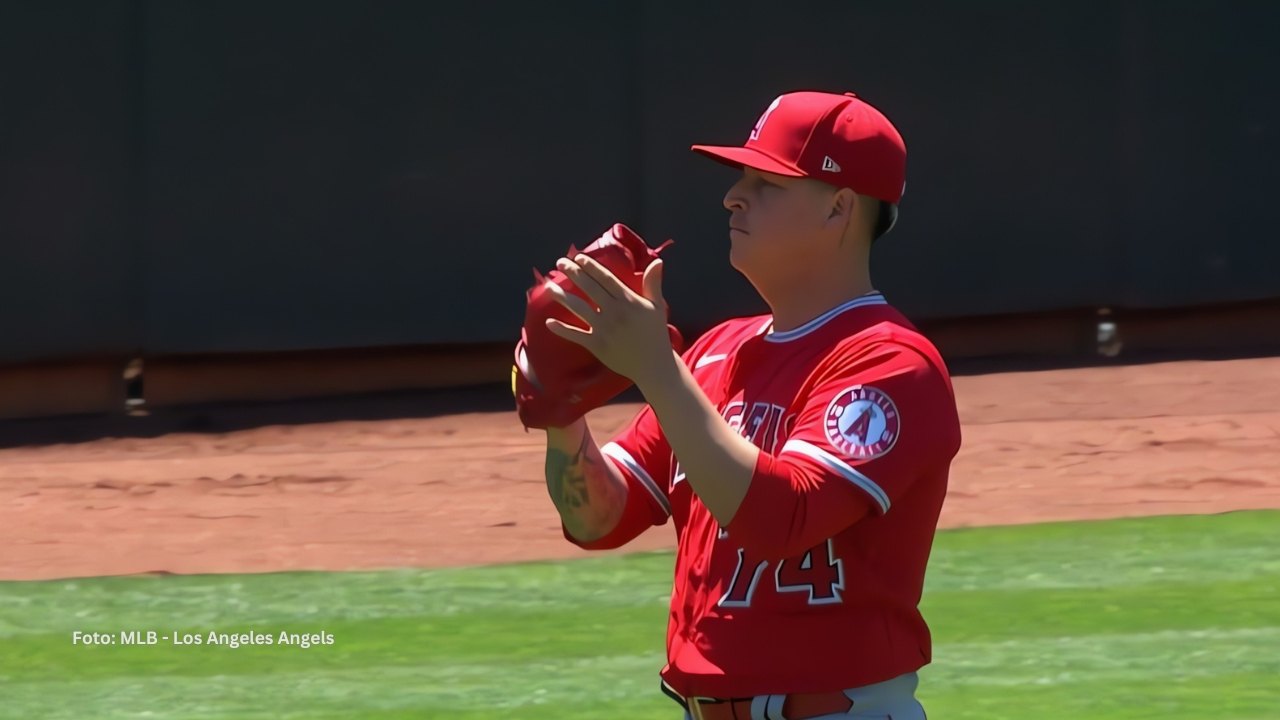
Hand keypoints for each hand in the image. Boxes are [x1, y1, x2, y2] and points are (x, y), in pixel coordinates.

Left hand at [544, 253, 674, 387]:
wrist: (653, 365)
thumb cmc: (655, 334)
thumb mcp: (656, 307)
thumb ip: (653, 283)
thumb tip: (657, 261)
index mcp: (628, 300)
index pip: (605, 278)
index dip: (591, 267)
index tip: (578, 257)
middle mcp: (613, 312)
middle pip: (589, 288)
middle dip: (573, 273)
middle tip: (559, 262)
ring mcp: (603, 328)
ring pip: (578, 308)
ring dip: (562, 296)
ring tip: (549, 286)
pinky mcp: (596, 345)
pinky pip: (576, 335)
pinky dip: (562, 329)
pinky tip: (548, 322)